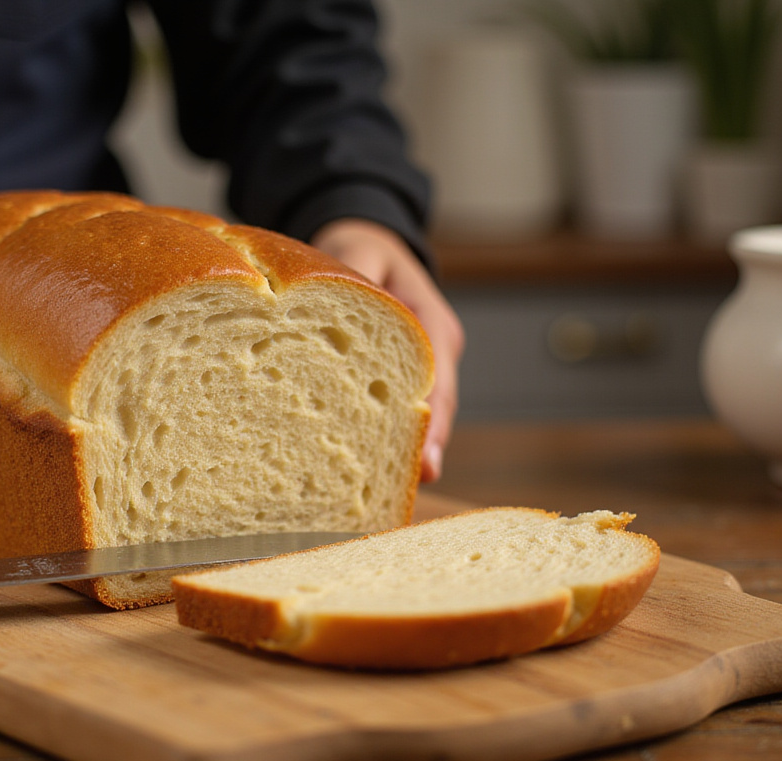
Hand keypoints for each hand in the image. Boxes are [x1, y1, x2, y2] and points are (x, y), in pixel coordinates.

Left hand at [310, 219, 463, 481]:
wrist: (361, 244)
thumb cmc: (356, 247)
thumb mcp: (355, 246)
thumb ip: (352, 267)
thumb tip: (344, 286)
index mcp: (430, 322)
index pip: (438, 377)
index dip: (432, 421)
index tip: (426, 459)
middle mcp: (431, 352)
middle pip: (432, 409)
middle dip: (421, 449)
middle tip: (412, 487)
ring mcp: (416, 370)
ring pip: (410, 417)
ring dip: (398, 453)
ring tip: (384, 495)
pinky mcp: (392, 383)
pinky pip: (387, 414)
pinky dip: (376, 441)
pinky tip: (357, 475)